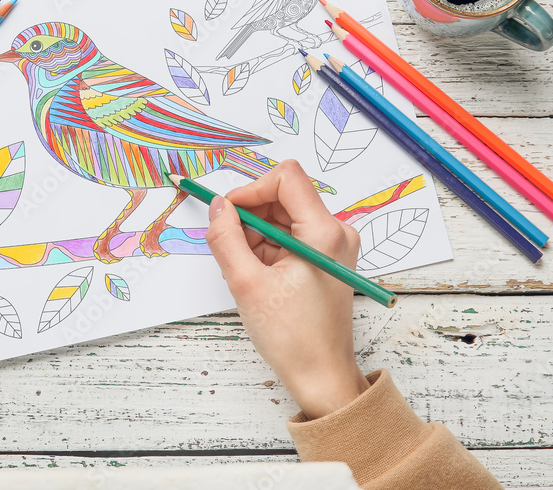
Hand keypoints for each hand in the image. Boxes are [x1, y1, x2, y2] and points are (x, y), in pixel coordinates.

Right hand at [205, 160, 369, 419]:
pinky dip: (268, 247)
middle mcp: (336, 232)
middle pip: (284, 196)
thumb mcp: (246, 284)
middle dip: (251, 215)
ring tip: (247, 269)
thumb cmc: (293, 338)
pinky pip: (290, 235)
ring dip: (257, 234)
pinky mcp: (326, 258)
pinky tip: (259, 275)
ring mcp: (333, 245)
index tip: (228, 212)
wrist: (321, 376)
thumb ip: (226, 238)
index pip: (286, 178)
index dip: (251, 189)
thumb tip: (217, 206)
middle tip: (230, 246)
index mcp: (324, 233)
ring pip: (284, 216)